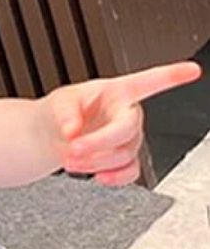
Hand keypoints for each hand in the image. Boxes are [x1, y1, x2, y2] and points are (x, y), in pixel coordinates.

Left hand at [44, 61, 201, 185]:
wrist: (57, 135)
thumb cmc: (66, 111)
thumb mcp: (61, 102)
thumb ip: (65, 113)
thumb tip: (72, 130)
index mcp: (118, 93)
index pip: (149, 81)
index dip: (171, 76)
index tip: (191, 70)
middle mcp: (128, 115)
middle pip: (127, 129)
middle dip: (99, 143)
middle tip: (73, 149)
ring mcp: (128, 140)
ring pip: (123, 155)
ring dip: (94, 162)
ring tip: (70, 161)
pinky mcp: (123, 161)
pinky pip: (130, 172)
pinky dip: (115, 178)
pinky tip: (99, 177)